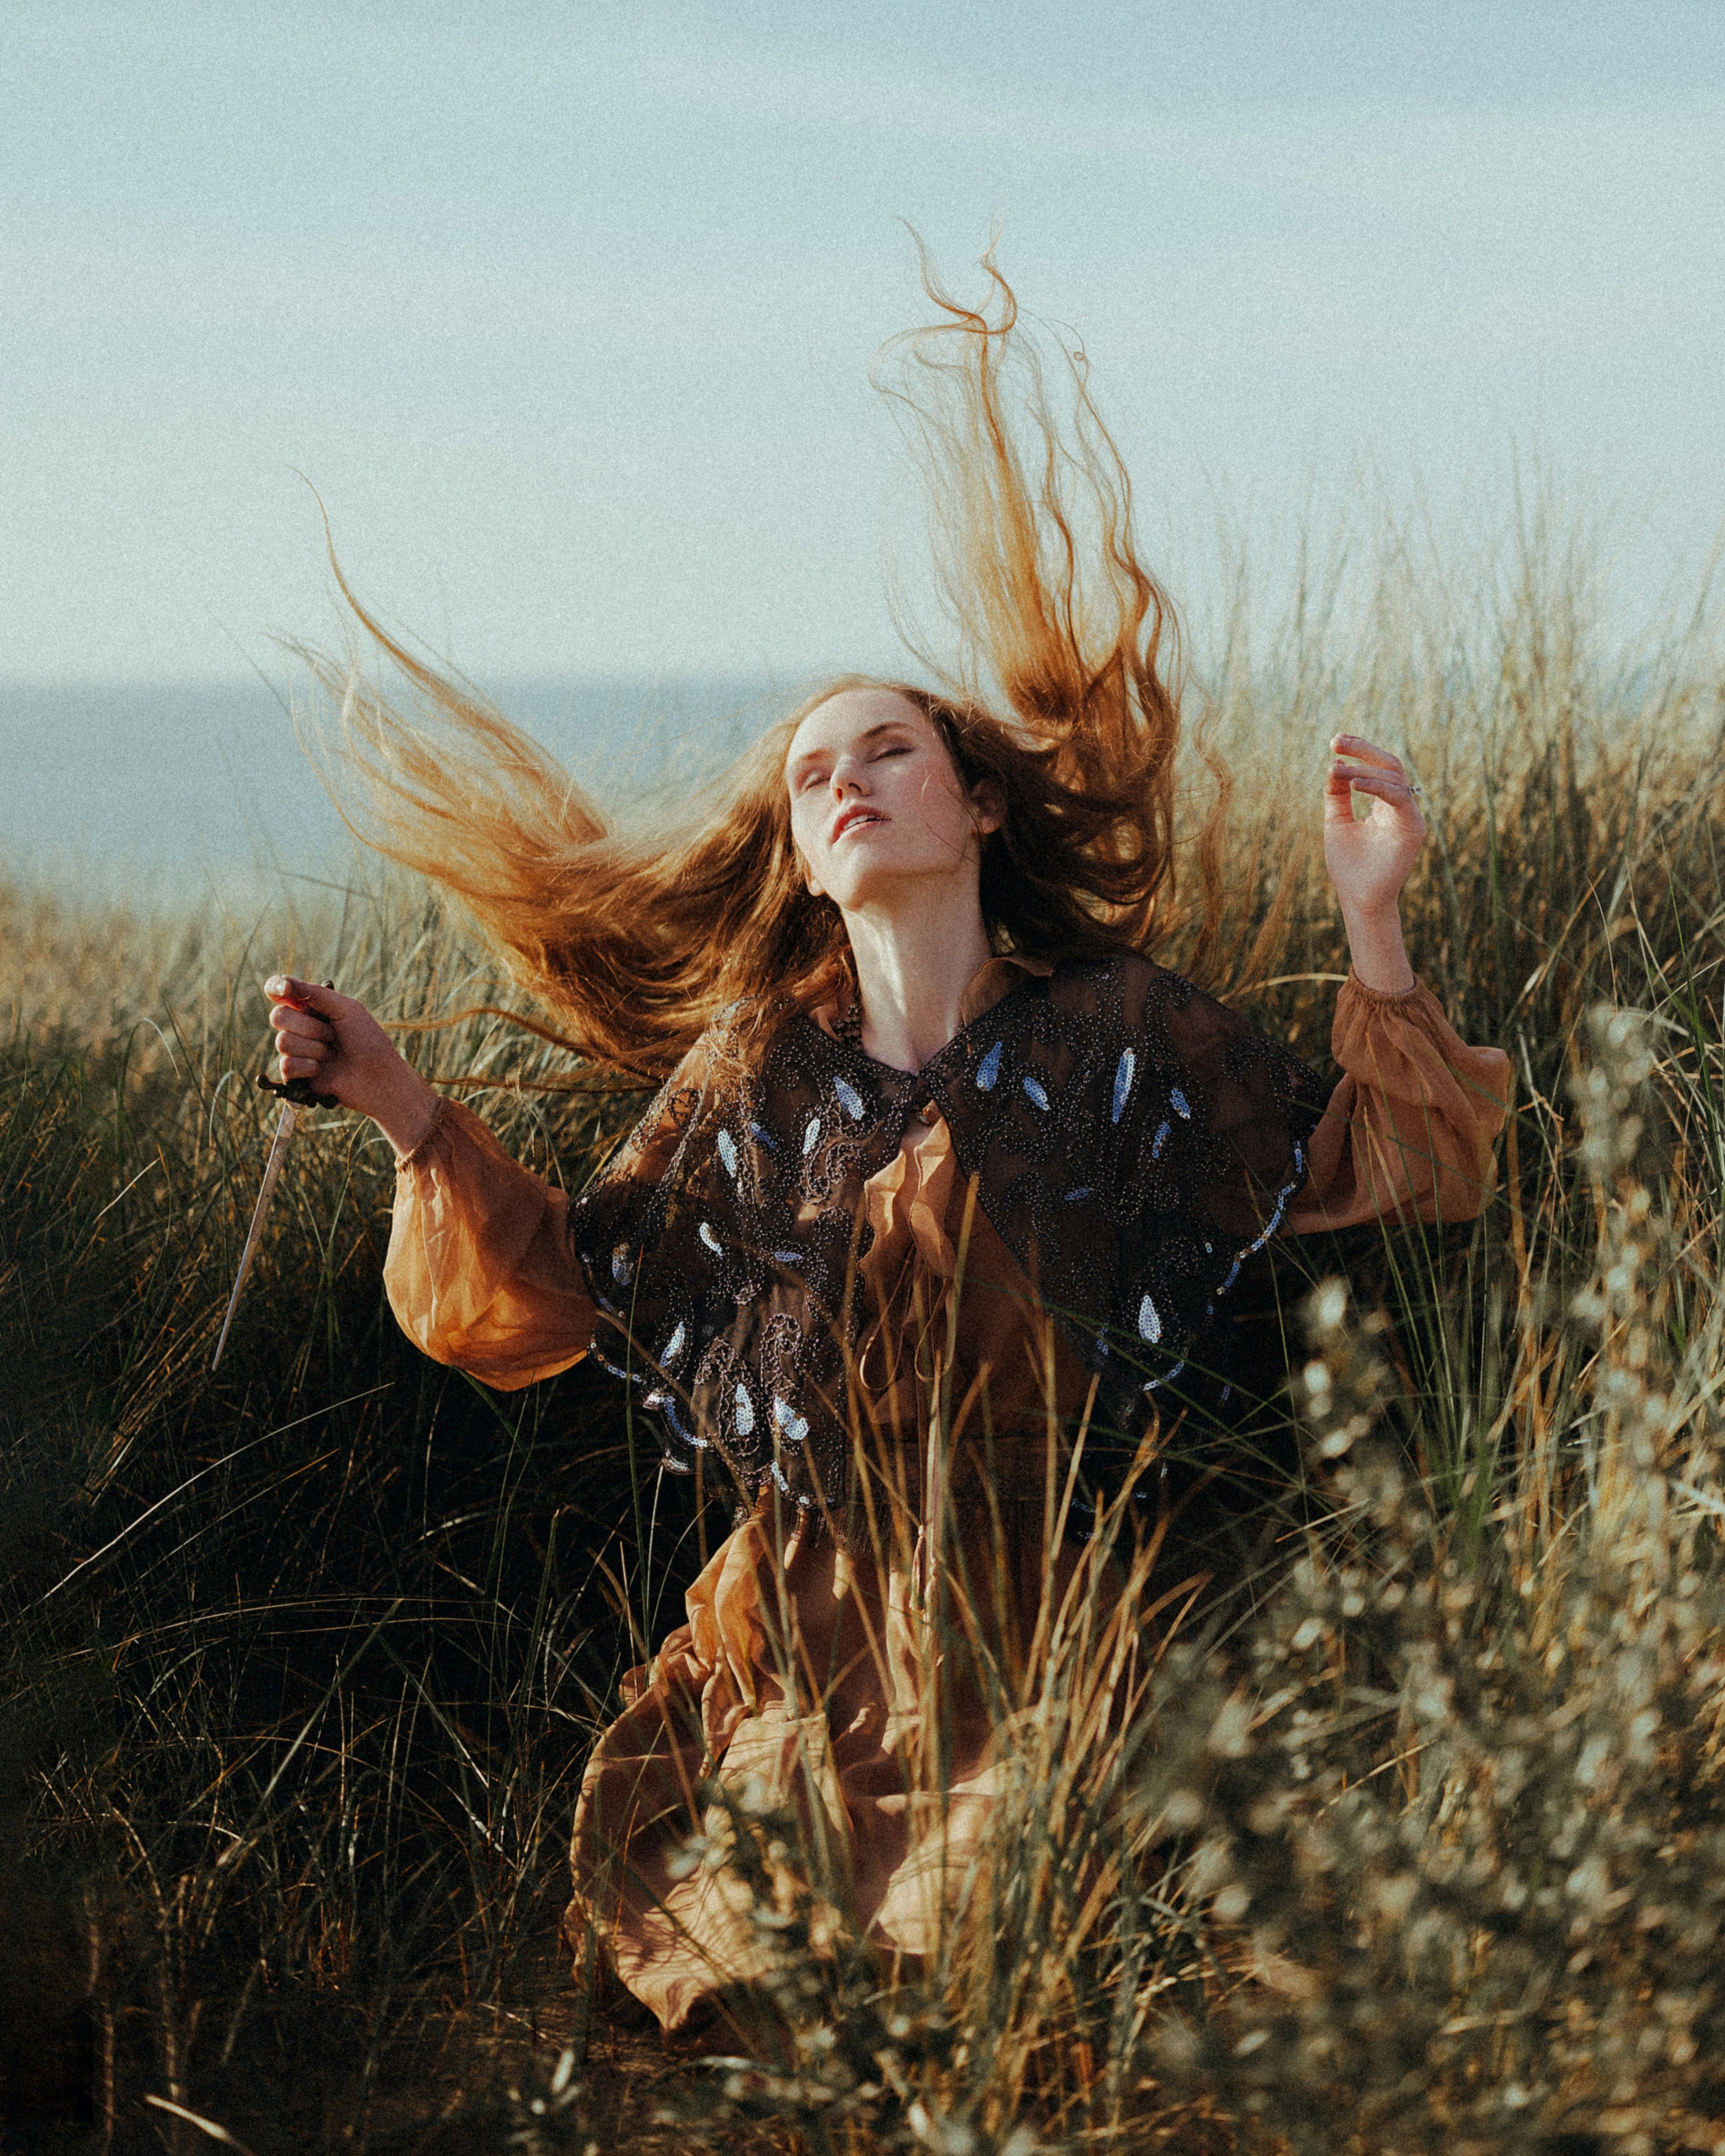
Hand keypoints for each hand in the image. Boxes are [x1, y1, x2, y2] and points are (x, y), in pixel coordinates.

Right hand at [265, 976, 438, 1155]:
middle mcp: (299, 1026)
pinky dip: (308, 1067)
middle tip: (333, 1035)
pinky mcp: (294, 1075)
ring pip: (283, 1042)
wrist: (377, 1077)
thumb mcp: (346, 1009)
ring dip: (314, 1048)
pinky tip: (322, 1070)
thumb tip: (282, 983)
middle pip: (278, 1016)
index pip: (278, 990)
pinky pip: (286, 1065)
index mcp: (310, 1006)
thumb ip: (314, 993)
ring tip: (332, 1054)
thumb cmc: (367, 1040)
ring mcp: (295, 1050)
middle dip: (310, 1027)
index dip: (275, 987)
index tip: (283, 989)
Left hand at [1322, 736, 1424, 992]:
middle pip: (1389, 764)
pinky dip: (1375, 787)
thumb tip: (1334, 765)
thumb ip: (1337, 795)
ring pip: (1393, 777)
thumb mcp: (1338, 822)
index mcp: (1384, 804)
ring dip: (1363, 769)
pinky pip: (1398, 797)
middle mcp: (1400, 807)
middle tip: (1337, 742)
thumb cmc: (1349, 865)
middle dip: (1363, 749)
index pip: (1377, 768)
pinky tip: (1353, 783)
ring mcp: (1409, 816)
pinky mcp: (1413, 828)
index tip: (1335, 741)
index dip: (1359, 750)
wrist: (1358, 898)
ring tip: (1338, 768)